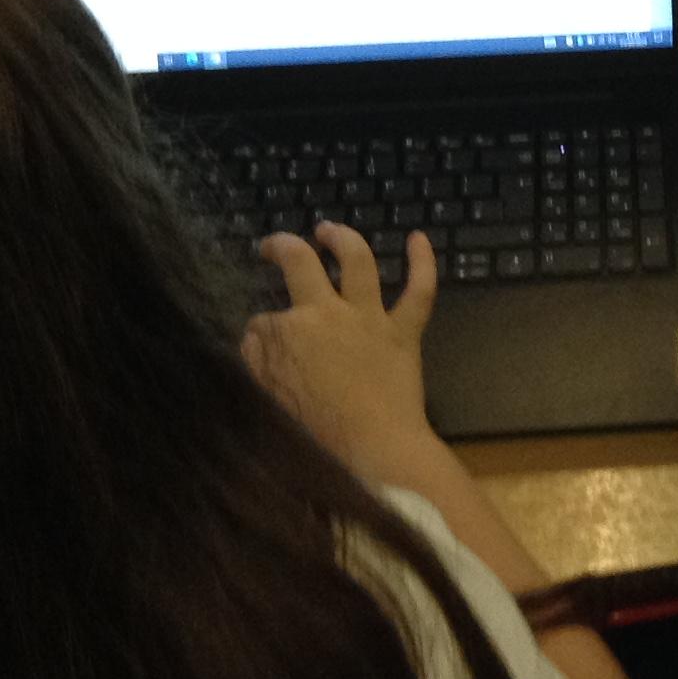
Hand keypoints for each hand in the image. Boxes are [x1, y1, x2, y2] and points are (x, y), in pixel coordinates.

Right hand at [243, 223, 439, 475]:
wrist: (374, 449)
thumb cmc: (316, 434)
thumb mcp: (266, 398)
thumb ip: (256, 360)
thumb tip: (255, 333)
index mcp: (288, 331)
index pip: (264, 319)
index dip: (260, 330)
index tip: (261, 345)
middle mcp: (326, 312)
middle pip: (299, 263)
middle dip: (282, 247)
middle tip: (273, 247)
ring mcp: (369, 318)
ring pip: (357, 260)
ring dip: (342, 238)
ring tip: (329, 229)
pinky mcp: (404, 332)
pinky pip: (419, 291)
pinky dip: (422, 262)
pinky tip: (419, 237)